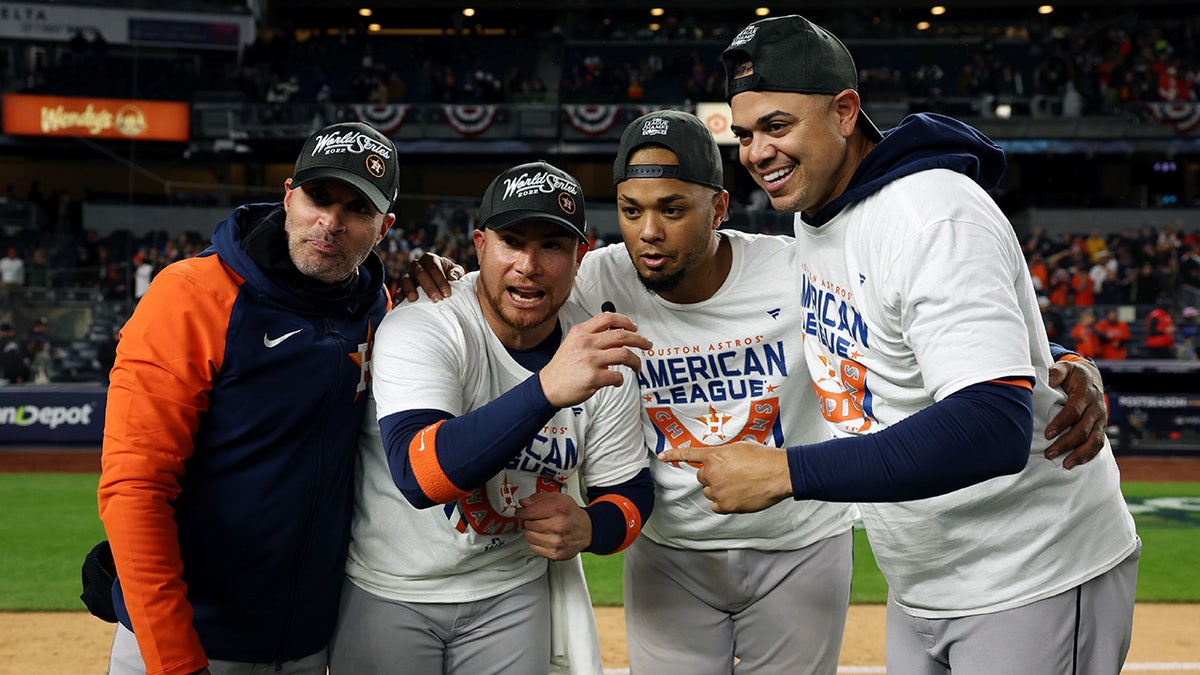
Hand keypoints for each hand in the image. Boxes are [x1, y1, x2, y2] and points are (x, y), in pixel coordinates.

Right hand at [399, 252, 464, 302]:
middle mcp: (417, 265)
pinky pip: (398, 291)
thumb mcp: (455, 271)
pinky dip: (397, 298)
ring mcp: (408, 275)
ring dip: (410, 290)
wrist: (440, 282)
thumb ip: (456, 272)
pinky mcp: (403, 287)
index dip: (440, 280)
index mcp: (430, 259)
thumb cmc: (448, 276)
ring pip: (406, 280)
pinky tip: (397, 306)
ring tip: (414, 300)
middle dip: (429, 287)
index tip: (447, 294)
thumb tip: (452, 278)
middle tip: (437, 299)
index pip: (434, 268)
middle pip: (421, 274)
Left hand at [516, 492, 591, 559]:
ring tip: (542, 528)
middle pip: (528, 524)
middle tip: (537, 519)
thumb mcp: (558, 499)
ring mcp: (556, 541)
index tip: (521, 512)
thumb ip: (539, 498)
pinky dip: (537, 543)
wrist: (586, 530)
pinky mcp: (555, 554)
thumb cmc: (571, 514)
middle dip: (530, 520)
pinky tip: (545, 538)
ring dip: (533, 532)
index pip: (529, 512)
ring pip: (529, 536)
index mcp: (558, 509)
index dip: (522, 511)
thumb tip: (524, 502)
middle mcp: (558, 526)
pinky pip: (534, 548)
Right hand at [538, 312, 651, 407]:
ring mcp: (590, 360)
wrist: (548, 387)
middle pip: (622, 335)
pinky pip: (617, 376)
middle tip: (647, 345)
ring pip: (625, 355)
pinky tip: (617, 381)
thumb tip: (616, 333)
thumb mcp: (572, 342)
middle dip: (640, 340)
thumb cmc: (562, 367)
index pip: (608, 318)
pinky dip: (621, 379)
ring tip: (637, 366)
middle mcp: (586, 343)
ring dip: (636, 361)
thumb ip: (591, 336)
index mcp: (581, 332)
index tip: (634, 327)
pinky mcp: (594, 377)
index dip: (625, 321)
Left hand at [656, 441, 791, 513]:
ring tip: (740, 485)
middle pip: (702, 477)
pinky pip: (716, 506)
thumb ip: (725, 454)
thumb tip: (723, 459)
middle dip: (713, 476)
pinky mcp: (725, 505)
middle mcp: (711, 473)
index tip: (661, 455)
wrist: (779, 473)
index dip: (673, 455)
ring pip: (709, 492)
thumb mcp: (741, 447)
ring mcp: (717, 490)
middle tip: (731, 475)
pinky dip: (724, 503)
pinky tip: (738, 496)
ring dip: (719, 489)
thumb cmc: (764, 458)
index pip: (688, 454)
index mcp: (714, 456)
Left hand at [1045, 359, 1107, 468]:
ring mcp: (1100, 419)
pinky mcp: (1101, 427)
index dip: (1061, 423)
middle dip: (1066, 443)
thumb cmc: (1073, 375)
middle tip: (1049, 453)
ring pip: (1094, 440)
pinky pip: (1099, 444)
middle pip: (1083, 429)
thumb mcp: (1065, 368)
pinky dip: (1089, 455)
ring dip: (1080, 454)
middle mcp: (1096, 408)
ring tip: (1065, 464)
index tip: (1048, 434)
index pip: (1074, 411)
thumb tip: (1047, 380)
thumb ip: (1056, 372)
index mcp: (1086, 393)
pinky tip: (1076, 462)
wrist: (1091, 377)